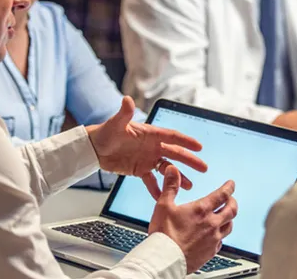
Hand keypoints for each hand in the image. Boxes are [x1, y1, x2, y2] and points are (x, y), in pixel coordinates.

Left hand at [86, 97, 207, 198]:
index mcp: (150, 134)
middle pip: (175, 153)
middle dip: (190, 161)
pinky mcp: (140, 170)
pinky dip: (157, 189)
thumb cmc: (105, 133)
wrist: (93, 148)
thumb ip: (124, 113)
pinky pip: (151, 181)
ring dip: (178, 177)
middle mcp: (152, 146)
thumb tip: (127, 99)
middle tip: (203, 168)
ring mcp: (148, 159)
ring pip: (167, 168)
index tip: (199, 146)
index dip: (186, 141)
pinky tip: (163, 197)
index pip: (172, 136)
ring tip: (189, 186)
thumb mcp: (115, 124)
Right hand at [149, 165, 236, 273]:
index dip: (229, 187)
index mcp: (202, 210)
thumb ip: (170, 186)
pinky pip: (221, 241)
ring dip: (229, 219)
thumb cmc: (163, 234)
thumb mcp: (164, 205)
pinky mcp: (211, 252)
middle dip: (233, 202)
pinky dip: (221, 235)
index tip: (231, 184)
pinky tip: (215, 235)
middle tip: (231, 199)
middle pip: (232, 210)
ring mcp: (213, 239)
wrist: (165, 259)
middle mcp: (212, 224)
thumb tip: (172, 170)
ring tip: (225, 216)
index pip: (222, 195)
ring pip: (230, 226)